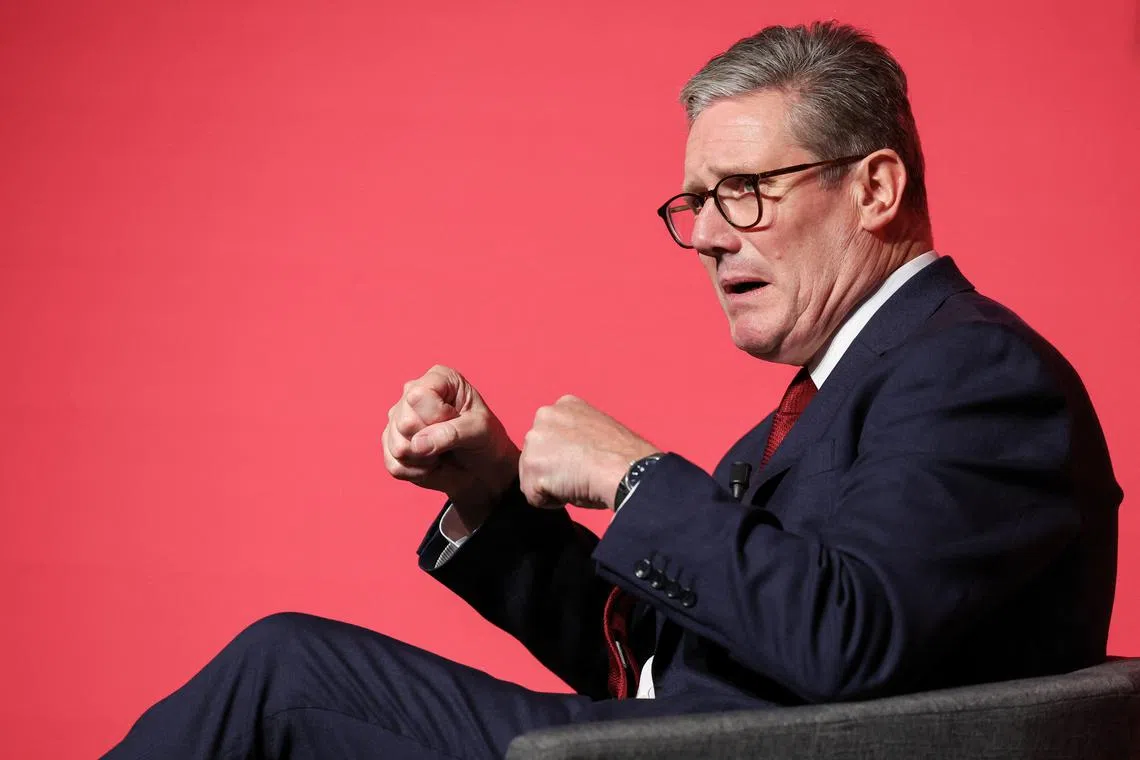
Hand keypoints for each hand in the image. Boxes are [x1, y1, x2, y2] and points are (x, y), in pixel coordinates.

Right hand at [383, 365, 519, 519]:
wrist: (481, 467)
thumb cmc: (484, 440)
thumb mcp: (480, 430)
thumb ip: (452, 432)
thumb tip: (417, 444)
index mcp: (438, 378)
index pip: (418, 396)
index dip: (438, 416)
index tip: (457, 420)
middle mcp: (412, 393)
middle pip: (405, 423)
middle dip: (432, 441)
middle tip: (450, 441)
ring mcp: (398, 418)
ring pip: (397, 446)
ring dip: (425, 459)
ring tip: (441, 452)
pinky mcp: (391, 444)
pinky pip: (394, 465)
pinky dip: (416, 472)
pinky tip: (431, 464)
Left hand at [519, 394, 659, 509]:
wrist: (625, 468)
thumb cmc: (621, 456)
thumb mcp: (596, 430)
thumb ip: (574, 436)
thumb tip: (566, 456)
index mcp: (565, 405)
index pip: (549, 435)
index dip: (564, 454)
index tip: (581, 461)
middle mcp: (544, 416)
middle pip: (536, 453)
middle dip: (552, 468)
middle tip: (578, 475)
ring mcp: (535, 440)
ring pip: (532, 474)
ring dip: (551, 485)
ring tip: (577, 482)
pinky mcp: (532, 466)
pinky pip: (533, 496)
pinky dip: (551, 502)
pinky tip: (572, 492)